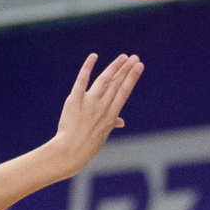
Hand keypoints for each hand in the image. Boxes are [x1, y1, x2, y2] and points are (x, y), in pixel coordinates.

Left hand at [43, 53, 144, 176]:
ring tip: (123, 57)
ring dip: (115, 67)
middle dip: (127, 70)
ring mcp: (89, 103)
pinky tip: (94, 57)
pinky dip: (87, 68)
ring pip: (104, 81)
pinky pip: (82, 81)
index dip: (132, 78)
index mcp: (111, 115)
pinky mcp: (75, 101)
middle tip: (135, 57)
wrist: (70, 152)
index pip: (124, 92)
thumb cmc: (87, 146)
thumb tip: (121, 121)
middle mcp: (103, 107)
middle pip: (117, 84)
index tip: (139, 67)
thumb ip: (112, 123)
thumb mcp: (103, 135)